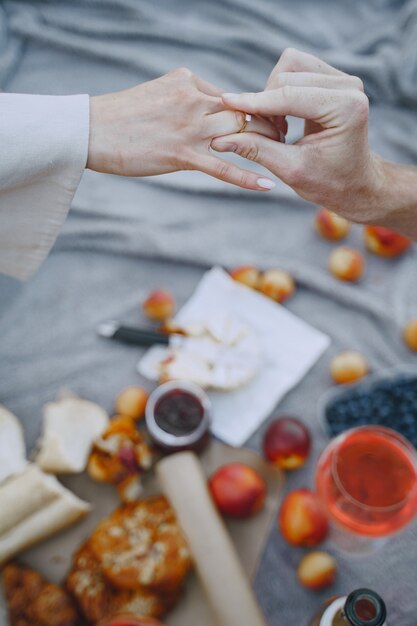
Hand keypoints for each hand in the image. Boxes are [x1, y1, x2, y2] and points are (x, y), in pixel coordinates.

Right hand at [87, 67, 276, 190]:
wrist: (90, 130)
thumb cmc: (120, 115)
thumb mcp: (157, 94)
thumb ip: (185, 97)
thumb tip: (206, 107)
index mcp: (188, 81)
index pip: (232, 96)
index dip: (254, 109)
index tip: (268, 119)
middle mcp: (193, 100)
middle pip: (244, 111)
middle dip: (268, 123)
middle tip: (283, 135)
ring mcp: (189, 128)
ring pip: (240, 134)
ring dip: (265, 144)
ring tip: (282, 154)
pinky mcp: (182, 155)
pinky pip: (223, 167)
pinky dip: (248, 177)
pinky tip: (268, 184)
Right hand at [211, 48, 383, 222]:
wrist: (355, 183)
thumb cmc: (329, 183)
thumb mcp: (290, 171)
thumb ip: (257, 150)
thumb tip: (219, 140)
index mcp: (346, 108)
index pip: (288, 95)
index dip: (254, 101)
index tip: (225, 103)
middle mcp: (349, 86)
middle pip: (287, 74)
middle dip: (266, 101)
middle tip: (263, 134)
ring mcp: (344, 79)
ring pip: (290, 66)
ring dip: (272, 93)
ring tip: (275, 127)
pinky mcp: (336, 78)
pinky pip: (297, 70)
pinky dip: (281, 90)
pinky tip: (282, 117)